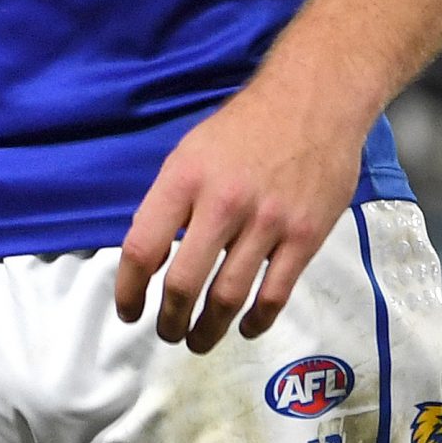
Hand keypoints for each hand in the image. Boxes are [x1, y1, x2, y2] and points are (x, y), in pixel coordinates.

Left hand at [112, 79, 369, 352]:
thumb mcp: (190, 152)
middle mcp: (223, 203)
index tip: (128, 311)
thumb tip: (152, 256)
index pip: (143, 247)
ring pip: (229, 297)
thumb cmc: (244, 128)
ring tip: (197, 340)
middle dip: (170, 320)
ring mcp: (267, 222)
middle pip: (184, 282)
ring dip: (208, 329)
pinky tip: (245, 328)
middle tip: (166, 332)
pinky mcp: (305, 237)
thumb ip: (170, 203)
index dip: (129, 289)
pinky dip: (257, 321)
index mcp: (184, 178)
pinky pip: (275, 293)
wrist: (312, 102)